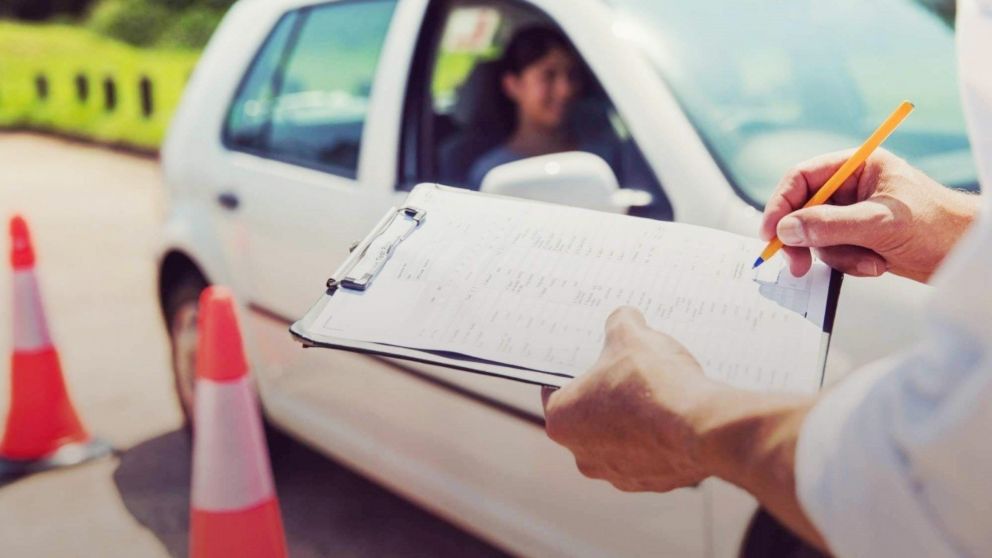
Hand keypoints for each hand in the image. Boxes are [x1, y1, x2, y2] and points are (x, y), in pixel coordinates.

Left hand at [541, 307, 719, 491]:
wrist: (701, 428)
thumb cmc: (653, 383)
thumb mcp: (631, 335)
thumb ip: (620, 323)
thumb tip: (624, 318)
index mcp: (562, 420)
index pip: (556, 389)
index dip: (576, 369)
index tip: (593, 358)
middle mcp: (582, 455)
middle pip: (589, 416)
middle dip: (607, 395)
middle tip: (629, 371)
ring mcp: (617, 474)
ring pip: (619, 439)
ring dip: (634, 420)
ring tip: (658, 393)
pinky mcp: (651, 483)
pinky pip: (649, 454)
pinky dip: (659, 438)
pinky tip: (676, 415)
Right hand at [761, 149, 978, 281]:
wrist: (968, 254)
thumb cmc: (937, 226)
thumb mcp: (879, 223)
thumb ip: (829, 225)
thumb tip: (786, 230)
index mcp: (858, 167)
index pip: (803, 178)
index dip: (781, 204)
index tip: (771, 233)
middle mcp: (852, 187)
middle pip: (804, 210)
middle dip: (804, 239)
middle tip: (796, 265)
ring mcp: (854, 214)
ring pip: (817, 236)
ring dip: (837, 255)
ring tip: (869, 262)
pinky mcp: (859, 238)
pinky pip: (834, 253)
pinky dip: (850, 264)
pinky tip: (877, 265)